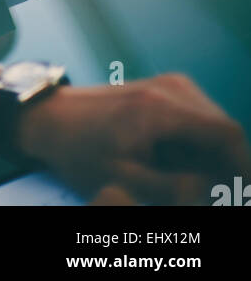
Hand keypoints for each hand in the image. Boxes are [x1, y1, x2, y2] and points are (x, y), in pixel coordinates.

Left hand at [15, 74, 249, 205]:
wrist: (49, 118)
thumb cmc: (80, 150)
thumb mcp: (124, 180)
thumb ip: (175, 188)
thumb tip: (216, 189)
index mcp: (163, 107)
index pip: (228, 133)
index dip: (241, 168)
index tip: (235, 196)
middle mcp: (172, 87)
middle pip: (225, 129)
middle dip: (225, 166)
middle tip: (204, 196)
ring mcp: (169, 84)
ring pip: (214, 126)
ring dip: (209, 158)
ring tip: (181, 182)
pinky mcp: (164, 89)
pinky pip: (197, 121)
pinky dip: (195, 146)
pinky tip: (170, 164)